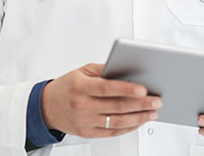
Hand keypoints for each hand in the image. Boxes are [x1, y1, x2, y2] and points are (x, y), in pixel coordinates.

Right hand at [41, 63, 161, 137]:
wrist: (46, 107)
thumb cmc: (68, 86)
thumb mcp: (83, 71)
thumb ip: (105, 70)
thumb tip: (128, 69)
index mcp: (81, 88)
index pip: (108, 88)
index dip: (127, 89)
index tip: (144, 90)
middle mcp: (82, 106)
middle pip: (117, 107)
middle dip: (140, 104)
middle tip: (156, 101)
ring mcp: (84, 122)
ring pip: (117, 122)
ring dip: (138, 118)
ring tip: (152, 113)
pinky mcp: (87, 133)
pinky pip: (111, 133)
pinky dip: (128, 128)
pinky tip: (139, 122)